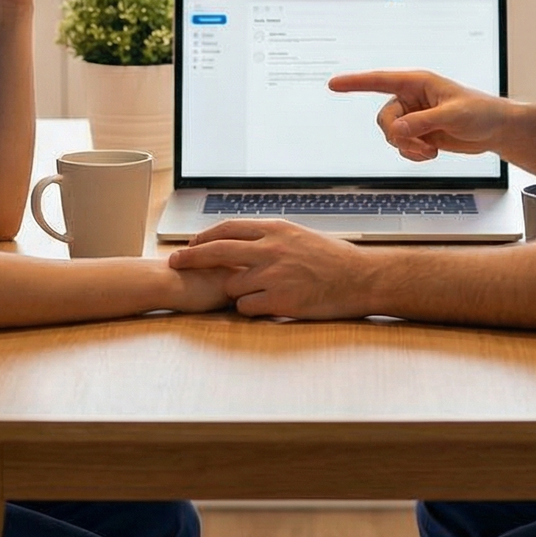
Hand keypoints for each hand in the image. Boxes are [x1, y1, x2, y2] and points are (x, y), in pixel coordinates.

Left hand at [170, 219, 370, 319]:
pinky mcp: (279, 300)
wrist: (361, 278)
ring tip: (256, 293)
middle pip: (216, 250)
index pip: (228, 228)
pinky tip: (266, 306)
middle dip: (190, 256)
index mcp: (275, 229)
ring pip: (230, 284)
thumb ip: (270, 237)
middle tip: (174, 262)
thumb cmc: (334, 259)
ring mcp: (273, 275)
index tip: (191, 243)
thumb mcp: (300, 236)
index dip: (205, 236)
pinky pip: (246, 307)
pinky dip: (249, 308)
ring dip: (234, 291)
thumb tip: (244, 239)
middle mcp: (270, 248)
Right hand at [328, 70, 509, 160]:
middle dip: (398, 135)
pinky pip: (401, 146)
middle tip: (420, 144)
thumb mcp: (453, 115)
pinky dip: (412, 154)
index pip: (379, 80)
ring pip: (391, 134)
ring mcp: (413, 116)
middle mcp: (411, 98)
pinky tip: (431, 154)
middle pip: (384, 118)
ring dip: (407, 147)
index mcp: (417, 83)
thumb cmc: (480, 112)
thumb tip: (397, 130)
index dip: (355, 82)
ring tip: (430, 151)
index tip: (333, 84)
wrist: (494, 130)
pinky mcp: (418, 133)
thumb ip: (422, 122)